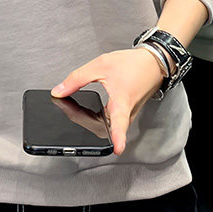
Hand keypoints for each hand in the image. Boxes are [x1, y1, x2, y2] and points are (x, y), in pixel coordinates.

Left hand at [51, 48, 165, 155]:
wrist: (153, 62)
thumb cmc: (133, 63)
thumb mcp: (100, 65)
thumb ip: (77, 79)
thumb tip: (59, 91)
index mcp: (122, 100)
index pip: (120, 123)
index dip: (119, 137)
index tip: (117, 149)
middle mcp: (128, 111)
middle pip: (108, 127)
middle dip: (90, 126)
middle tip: (74, 116)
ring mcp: (130, 113)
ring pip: (110, 124)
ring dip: (96, 121)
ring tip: (81, 112)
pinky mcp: (129, 111)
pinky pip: (114, 119)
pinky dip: (103, 115)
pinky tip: (94, 109)